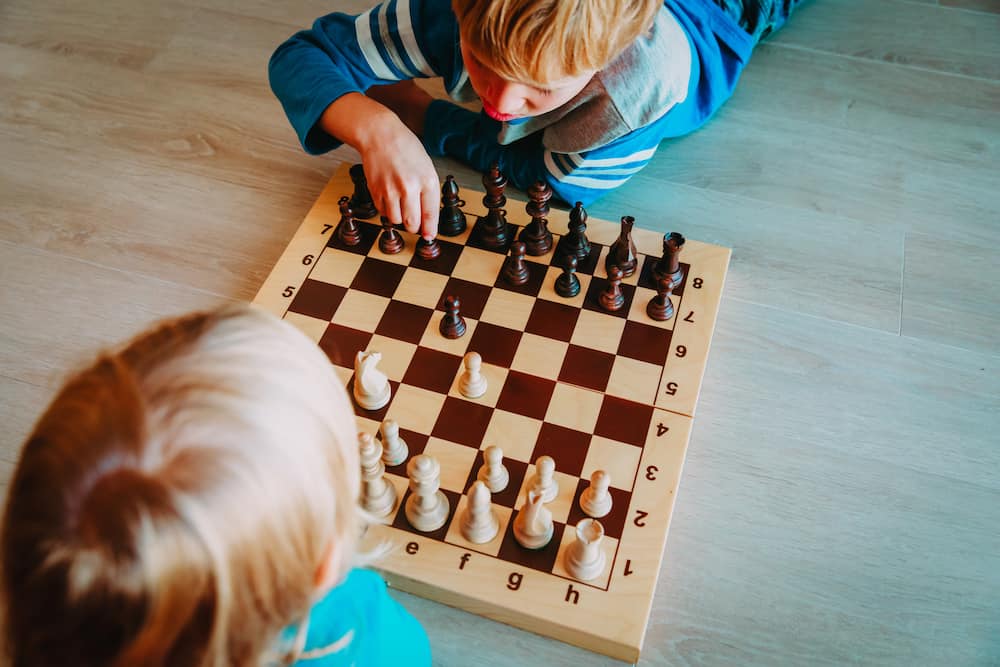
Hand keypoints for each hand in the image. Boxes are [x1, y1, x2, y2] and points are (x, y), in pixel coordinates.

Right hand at [359, 122, 439, 238]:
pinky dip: (387, 210)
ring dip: (400, 218)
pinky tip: (390, 197)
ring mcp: (390, 190)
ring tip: (401, 204)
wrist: (380, 136)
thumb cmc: (406, 150)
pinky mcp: (375, 191)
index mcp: (427, 181)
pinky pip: (383, 212)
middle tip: (415, 221)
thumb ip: (428, 193)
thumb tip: (427, 219)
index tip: (429, 236)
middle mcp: (409, 187)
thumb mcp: (426, 168)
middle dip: (414, 227)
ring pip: (396, 221)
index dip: (430, 230)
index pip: (430, 215)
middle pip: (412, 224)